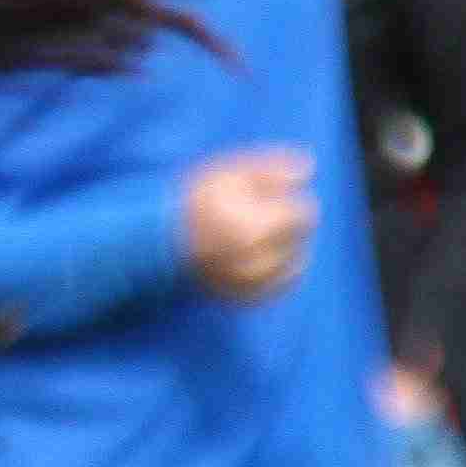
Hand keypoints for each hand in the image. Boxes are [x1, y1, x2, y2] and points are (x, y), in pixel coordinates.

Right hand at [179, 149, 321, 302]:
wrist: (156, 242)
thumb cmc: (194, 201)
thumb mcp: (230, 173)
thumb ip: (271, 169)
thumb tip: (309, 169)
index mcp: (254, 228)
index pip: (303, 214)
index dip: (290, 200)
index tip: (272, 197)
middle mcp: (254, 261)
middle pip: (299, 238)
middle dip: (288, 224)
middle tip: (264, 215)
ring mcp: (249, 284)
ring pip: (294, 265)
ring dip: (289, 248)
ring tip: (267, 236)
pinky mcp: (244, 297)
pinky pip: (279, 287)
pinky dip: (283, 274)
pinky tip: (272, 259)